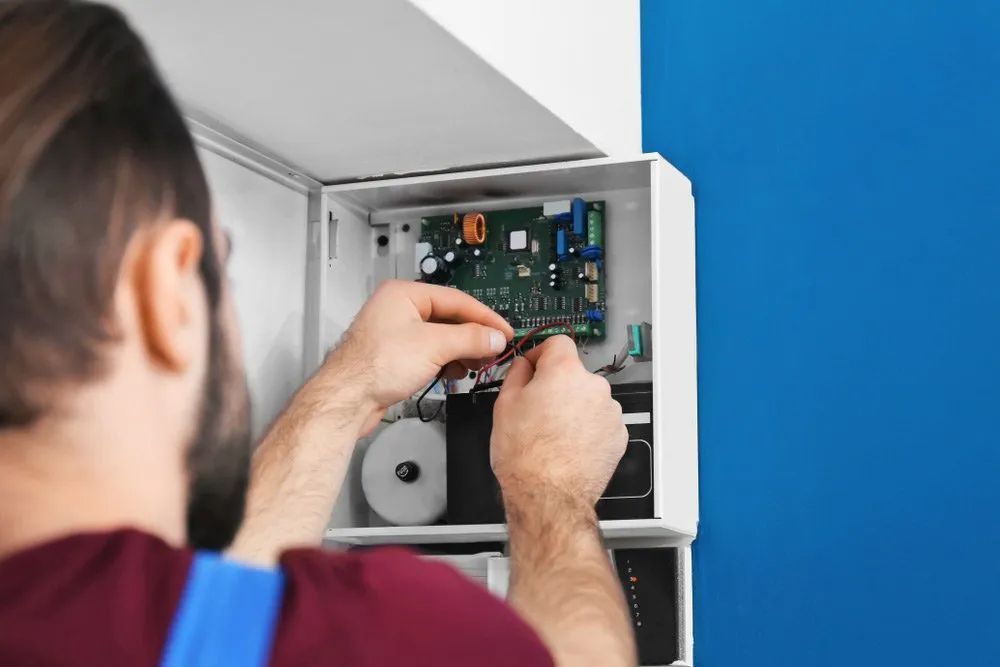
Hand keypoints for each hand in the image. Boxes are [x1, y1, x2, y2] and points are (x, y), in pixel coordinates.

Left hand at [320, 280, 512, 423]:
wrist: (346, 400)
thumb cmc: (374, 366)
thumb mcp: (434, 346)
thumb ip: (470, 339)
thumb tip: (494, 337)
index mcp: (404, 294)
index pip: (456, 299)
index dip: (484, 316)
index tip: (503, 331)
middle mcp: (398, 309)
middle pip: (449, 318)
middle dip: (473, 336)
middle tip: (493, 349)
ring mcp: (396, 334)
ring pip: (440, 337)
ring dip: (461, 351)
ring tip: (476, 363)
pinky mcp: (395, 356)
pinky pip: (429, 353)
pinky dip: (445, 361)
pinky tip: (454, 372)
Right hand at [490, 336, 628, 507]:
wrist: (548, 496)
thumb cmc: (526, 456)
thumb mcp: (504, 404)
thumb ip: (518, 374)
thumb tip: (525, 365)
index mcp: (565, 372)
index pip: (558, 343)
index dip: (542, 353)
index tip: (535, 366)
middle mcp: (594, 387)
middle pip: (574, 374)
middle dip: (557, 387)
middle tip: (537, 410)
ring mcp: (610, 412)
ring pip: (588, 399)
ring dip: (573, 409)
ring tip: (552, 434)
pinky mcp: (618, 436)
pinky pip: (600, 422)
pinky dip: (587, 429)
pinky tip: (568, 446)